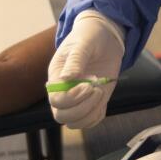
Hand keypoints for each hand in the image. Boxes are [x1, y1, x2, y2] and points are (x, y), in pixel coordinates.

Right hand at [48, 11, 124, 128]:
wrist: (105, 37)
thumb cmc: (90, 36)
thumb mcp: (83, 43)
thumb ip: (75, 60)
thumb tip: (66, 77)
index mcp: (56, 76)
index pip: (56, 100)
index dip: (71, 98)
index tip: (89, 85)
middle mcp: (64, 91)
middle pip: (62, 116)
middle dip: (81, 108)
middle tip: (96, 89)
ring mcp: (77, 99)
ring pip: (75, 122)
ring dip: (90, 113)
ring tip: (100, 92)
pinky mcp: (91, 102)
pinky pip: (89, 121)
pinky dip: (97, 116)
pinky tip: (102, 98)